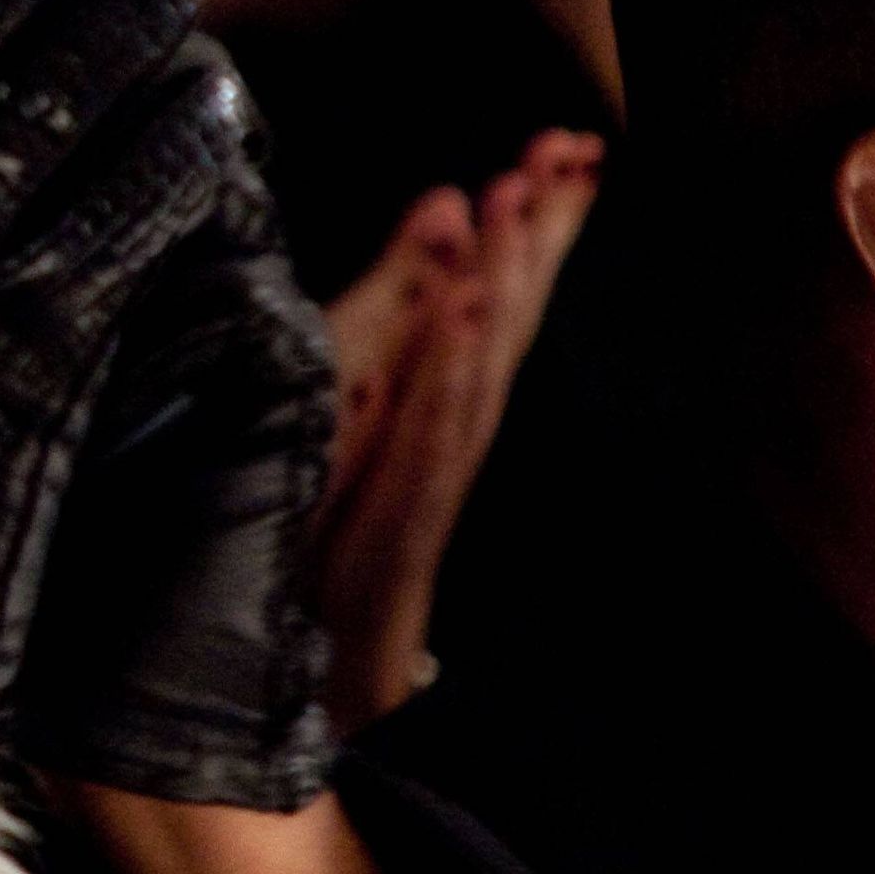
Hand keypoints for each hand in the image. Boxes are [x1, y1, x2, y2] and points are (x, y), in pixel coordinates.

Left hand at [313, 134, 600, 725]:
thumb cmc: (316, 589)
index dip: (535, 231)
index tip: (572, 147)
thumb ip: (368, 375)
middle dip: (536, 237)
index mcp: (431, 430)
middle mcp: (439, 456)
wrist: (303, 727)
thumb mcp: (333, 460)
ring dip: (497, 284)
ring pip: (472, 377)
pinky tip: (464, 314)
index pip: (496, 311)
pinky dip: (448, 378)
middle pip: (504, 331)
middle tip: (564, 146)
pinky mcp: (391, 543)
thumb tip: (422, 287)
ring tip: (516, 199)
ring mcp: (420, 500)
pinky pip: (426, 447)